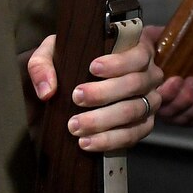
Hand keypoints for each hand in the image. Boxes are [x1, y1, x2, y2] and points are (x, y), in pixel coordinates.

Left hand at [25, 32, 162, 153]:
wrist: (72, 93)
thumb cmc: (71, 66)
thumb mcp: (53, 54)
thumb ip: (42, 64)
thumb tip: (47, 90)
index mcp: (136, 51)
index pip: (137, 55)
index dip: (118, 62)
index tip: (93, 68)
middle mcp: (148, 75)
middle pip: (135, 84)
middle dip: (104, 93)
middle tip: (77, 98)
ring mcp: (149, 101)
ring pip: (134, 111)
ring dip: (104, 120)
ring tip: (76, 126)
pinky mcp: (143, 125)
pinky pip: (133, 135)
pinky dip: (110, 140)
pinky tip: (88, 142)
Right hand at [143, 25, 192, 125]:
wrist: (170, 56)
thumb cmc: (157, 49)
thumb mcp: (149, 40)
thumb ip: (148, 39)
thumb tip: (154, 34)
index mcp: (145, 89)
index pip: (154, 99)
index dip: (169, 92)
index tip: (177, 78)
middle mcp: (156, 105)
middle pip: (171, 112)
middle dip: (185, 97)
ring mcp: (172, 113)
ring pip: (184, 118)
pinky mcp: (186, 116)